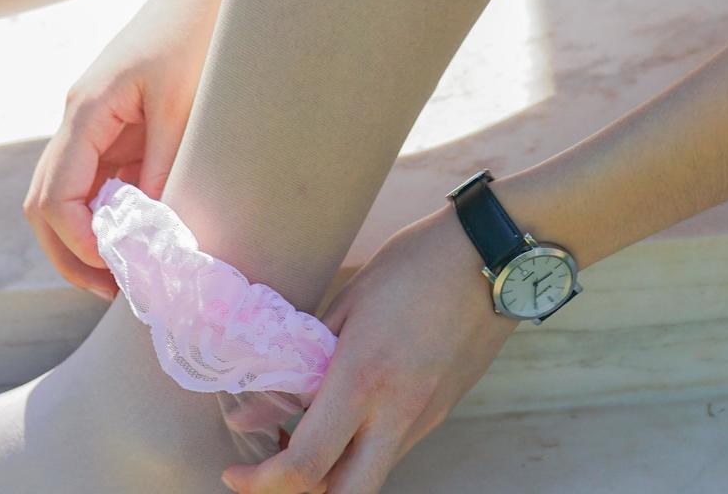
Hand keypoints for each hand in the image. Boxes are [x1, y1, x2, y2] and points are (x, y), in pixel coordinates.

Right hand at [21, 0, 217, 296]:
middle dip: (70, 252)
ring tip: (127, 274)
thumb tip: (151, 235)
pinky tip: (142, 236)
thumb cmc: (194, 36)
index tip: (119, 270)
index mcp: (85, 111)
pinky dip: (110, 214)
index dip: (79, 242)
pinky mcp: (114, 125)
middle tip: (114, 290)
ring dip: (87, 237)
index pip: (56, 196)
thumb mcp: (181, 108)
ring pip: (66, 196)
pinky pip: (98, 180)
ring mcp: (93, 122)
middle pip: (44, 203)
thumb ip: (162, 169)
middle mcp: (78, 119)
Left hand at [221, 205, 518, 493]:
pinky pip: (392, 450)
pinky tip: (342, 416)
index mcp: (364, 380)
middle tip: (269, 471)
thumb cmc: (414, 265)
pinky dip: (359, 450)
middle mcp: (398, 413)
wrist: (492, 256)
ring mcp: (425, 419)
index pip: (307, 464)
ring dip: (331, 473)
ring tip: (300, 438)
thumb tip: (249, 413)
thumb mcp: (346, 304)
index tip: (235, 472)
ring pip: (371, 476)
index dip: (262, 481)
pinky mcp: (441, 412)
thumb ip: (298, 366)